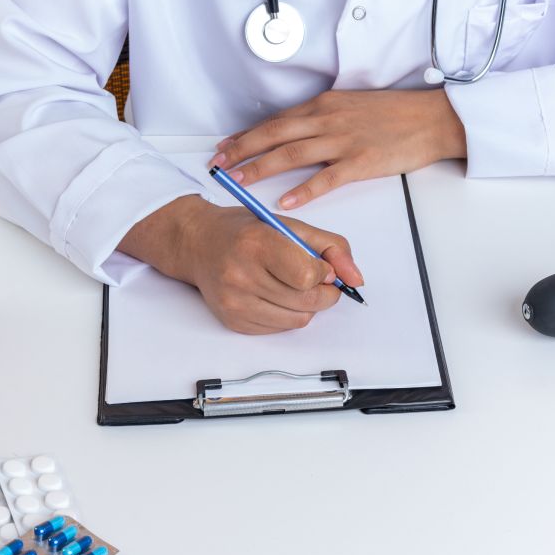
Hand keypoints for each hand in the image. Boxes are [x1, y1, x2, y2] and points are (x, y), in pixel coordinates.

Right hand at [118, 196, 362, 333]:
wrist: (198, 244)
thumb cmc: (246, 231)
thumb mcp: (290, 225)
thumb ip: (330, 247)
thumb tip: (355, 279)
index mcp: (256, 244)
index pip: (307, 275)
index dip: (322, 273)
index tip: (319, 266)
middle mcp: (240, 275)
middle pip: (307, 302)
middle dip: (324, 293)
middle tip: (318, 281)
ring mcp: (234, 302)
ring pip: (297, 320)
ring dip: (307, 306)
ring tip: (293, 286)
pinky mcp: (233, 321)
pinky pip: (279, 329)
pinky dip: (286, 315)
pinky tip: (274, 295)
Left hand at [210, 89, 466, 208]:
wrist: (432, 117)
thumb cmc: (394, 114)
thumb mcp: (350, 106)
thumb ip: (322, 117)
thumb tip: (295, 131)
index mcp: (323, 105)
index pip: (275, 121)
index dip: (246, 135)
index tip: (223, 147)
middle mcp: (327, 119)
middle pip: (273, 135)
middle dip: (241, 150)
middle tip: (217, 166)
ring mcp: (343, 140)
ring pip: (291, 154)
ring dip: (260, 168)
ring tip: (237, 182)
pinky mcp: (361, 161)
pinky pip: (326, 178)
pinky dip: (303, 190)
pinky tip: (285, 201)